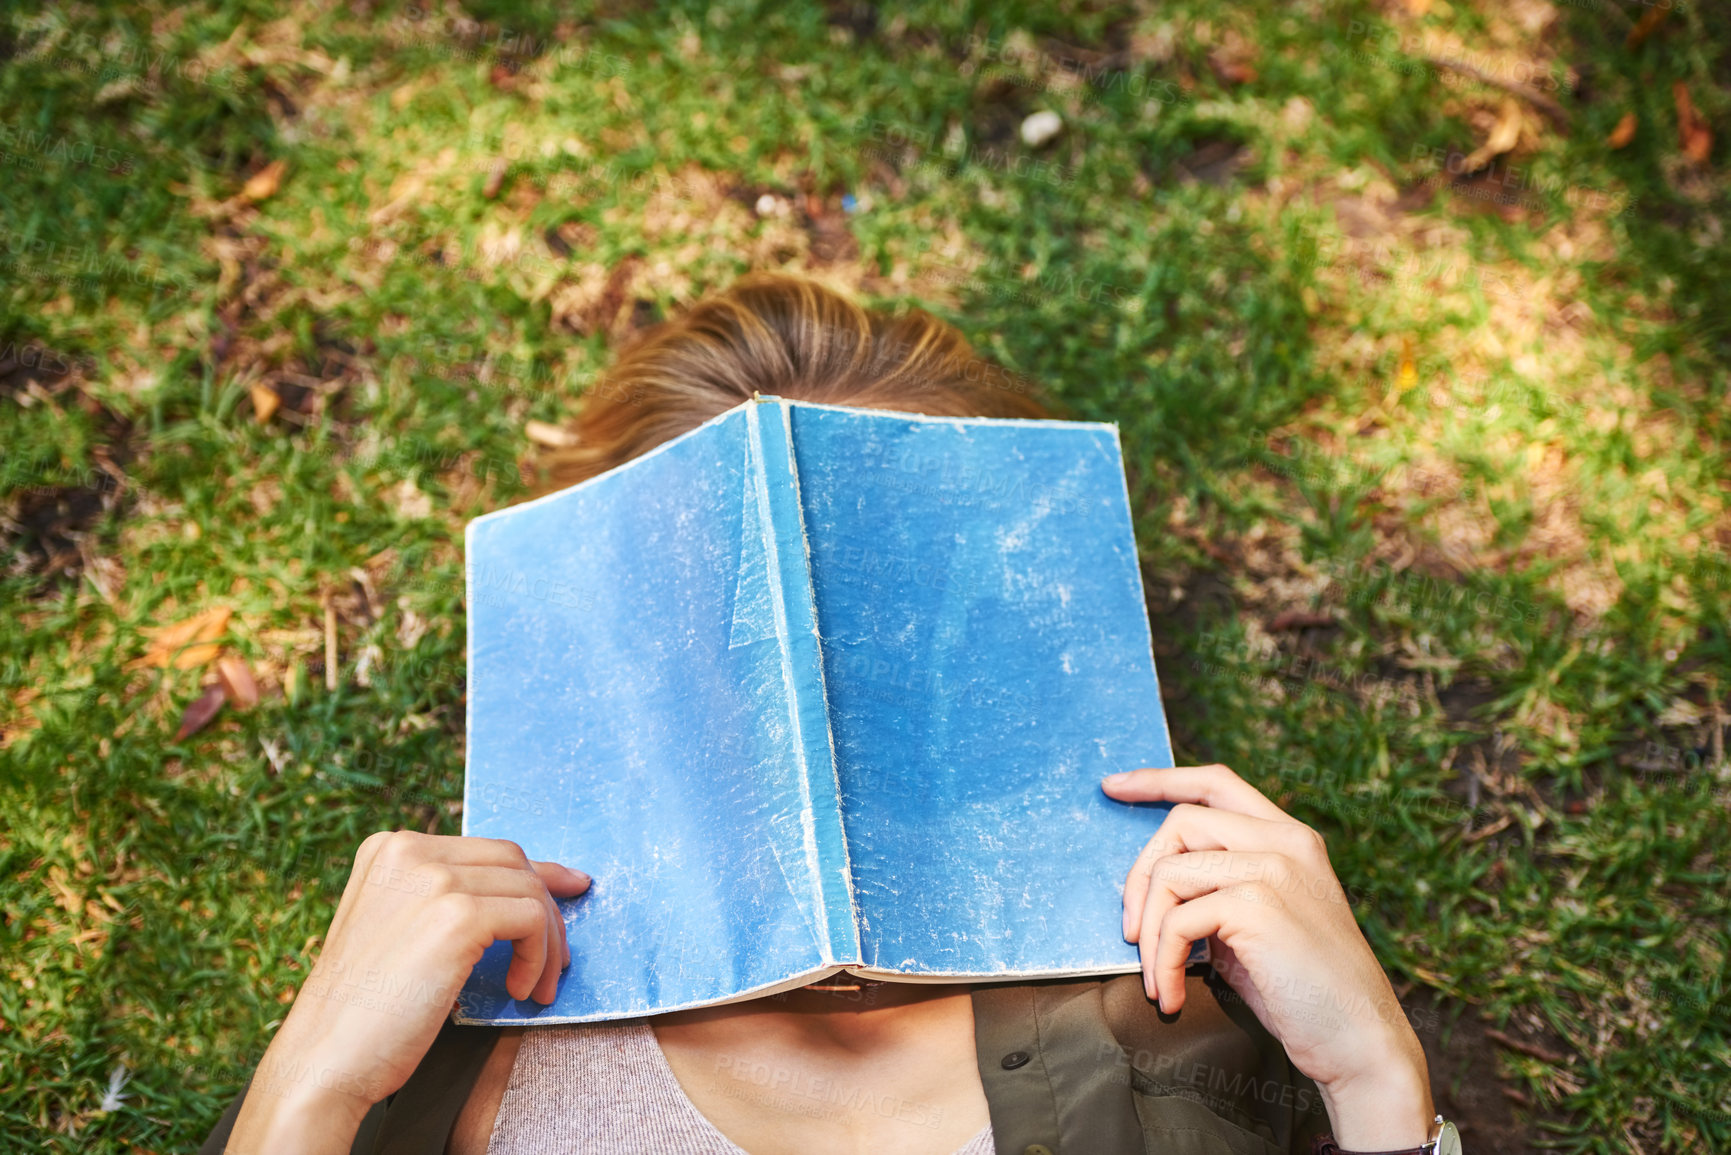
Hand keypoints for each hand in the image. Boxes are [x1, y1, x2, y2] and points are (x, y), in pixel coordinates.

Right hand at [225, 831, 590, 1154]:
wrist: (323, 1060)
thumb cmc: (363, 1012)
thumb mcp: (397, 932)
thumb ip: (442, 901)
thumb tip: (519, 889)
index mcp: (390, 850)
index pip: (485, 850)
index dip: (534, 873)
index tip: (569, 891)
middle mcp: (409, 851)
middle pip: (513, 861)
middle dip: (548, 908)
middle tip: (558, 959)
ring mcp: (433, 879)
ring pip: (529, 890)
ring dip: (547, 943)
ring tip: (536, 987)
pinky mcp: (457, 915)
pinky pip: (532, 919)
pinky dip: (539, 956)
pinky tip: (520, 991)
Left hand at [1103, 764, 1432, 1150]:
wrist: (1361, 1042)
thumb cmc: (1307, 991)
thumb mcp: (1261, 921)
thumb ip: (1219, 888)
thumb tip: (1151, 885)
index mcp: (1290, 838)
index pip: (1216, 783)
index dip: (1159, 780)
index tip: (1114, 787)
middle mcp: (1285, 841)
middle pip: (1181, 821)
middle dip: (1139, 876)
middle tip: (1131, 932)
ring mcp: (1273, 868)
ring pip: (1169, 872)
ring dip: (1149, 933)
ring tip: (1157, 977)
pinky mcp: (1257, 906)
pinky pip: (1177, 921)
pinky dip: (1162, 962)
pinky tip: (1171, 994)